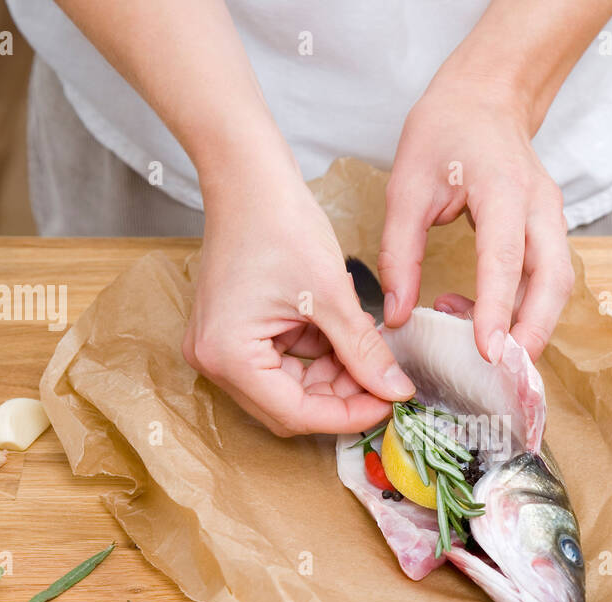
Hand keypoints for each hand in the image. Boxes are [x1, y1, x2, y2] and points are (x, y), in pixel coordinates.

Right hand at [183, 171, 414, 436]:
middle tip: (386, 384)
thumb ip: (364, 351)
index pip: (296, 414)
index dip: (348, 416)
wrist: (248, 176)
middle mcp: (214, 361)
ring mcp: (220, 348)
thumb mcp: (331, 296)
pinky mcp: (234, 334)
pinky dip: (317, 358)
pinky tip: (344, 337)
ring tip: (369, 352)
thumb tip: (396, 392)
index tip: (389, 405)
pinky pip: (282, 364)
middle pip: (289, 409)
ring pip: (289, 390)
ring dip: (332, 379)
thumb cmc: (279, 223)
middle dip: (340, 399)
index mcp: (228, 356)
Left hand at [379, 73, 573, 363]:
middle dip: (533, 333)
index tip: (488, 352)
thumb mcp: (406, 185)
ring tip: (483, 351)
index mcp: (503, 189)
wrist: (487, 97)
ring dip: (531, 326)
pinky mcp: (551, 231)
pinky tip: (482, 319)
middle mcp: (540, 206)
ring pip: (558, 287)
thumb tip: (398, 315)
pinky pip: (549, 280)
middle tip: (503, 374)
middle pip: (553, 282)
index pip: (505, 259)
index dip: (497, 309)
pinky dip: (525, 310)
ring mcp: (553, 219)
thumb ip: (400, 253)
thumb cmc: (444, 133)